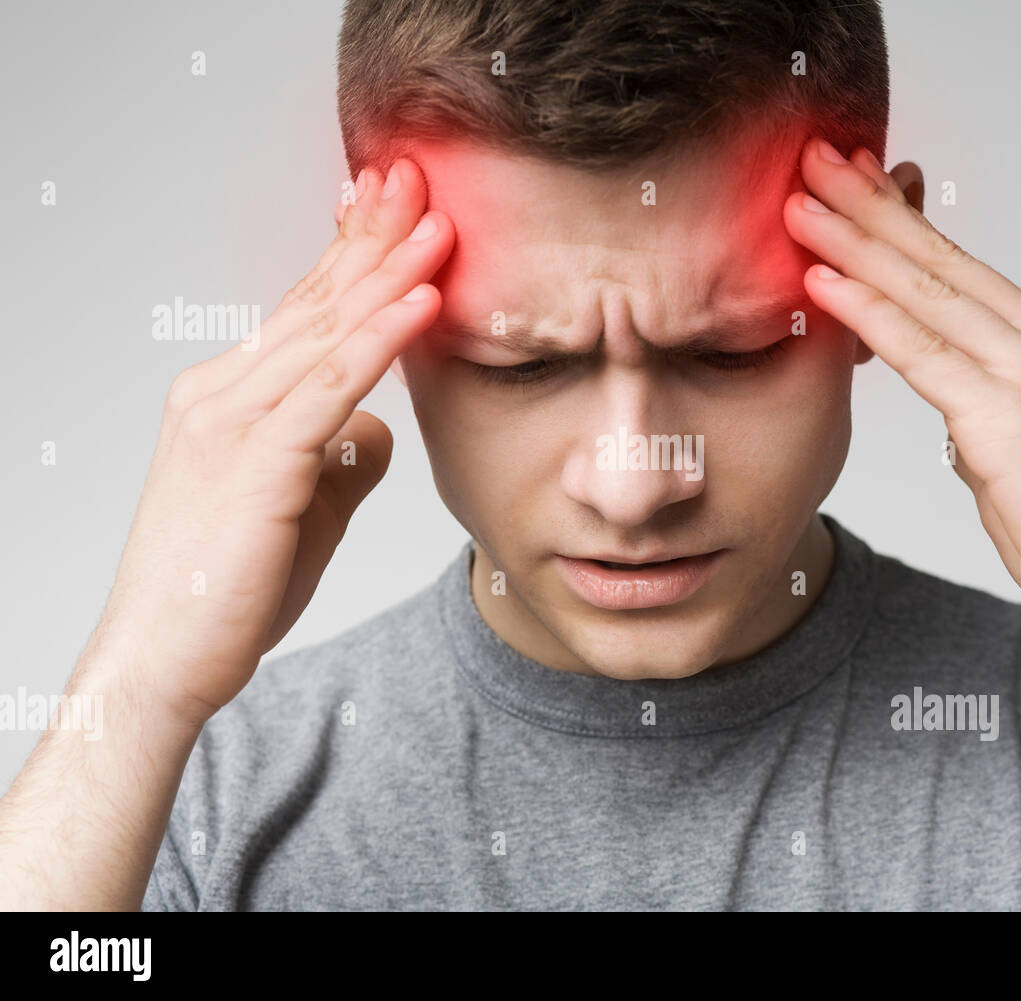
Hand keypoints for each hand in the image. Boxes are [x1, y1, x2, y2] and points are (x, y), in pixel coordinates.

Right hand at [97, 158, 453, 724]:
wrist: (165, 660)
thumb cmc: (228, 588)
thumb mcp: (301, 507)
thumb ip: (340, 458)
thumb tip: (378, 428)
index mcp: (228, 397)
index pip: (303, 311)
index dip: (356, 255)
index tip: (398, 208)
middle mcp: (222, 392)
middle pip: (315, 301)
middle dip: (374, 237)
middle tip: (420, 179)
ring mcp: (233, 421)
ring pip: (326, 331)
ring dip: (390, 272)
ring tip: (441, 223)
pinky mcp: (257, 461)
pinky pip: (330, 387)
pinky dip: (380, 340)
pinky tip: (422, 300)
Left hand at [783, 136, 1020, 671]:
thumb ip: (988, 420)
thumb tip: (955, 417)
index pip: (962, 270)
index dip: (902, 222)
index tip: (854, 185)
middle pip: (939, 262)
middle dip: (870, 207)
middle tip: (816, 159)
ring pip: (925, 293)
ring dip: (854, 243)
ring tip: (800, 201)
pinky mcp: (1010, 417)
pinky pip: (922, 353)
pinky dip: (865, 312)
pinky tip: (821, 280)